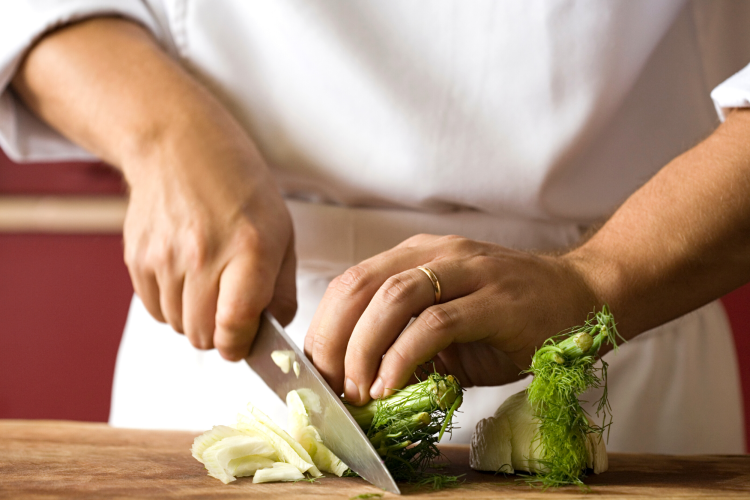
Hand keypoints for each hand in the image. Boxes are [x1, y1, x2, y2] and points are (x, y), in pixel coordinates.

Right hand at [123, 122, 295, 360]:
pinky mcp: (137, 258)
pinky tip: (185, 275)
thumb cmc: (239, 187)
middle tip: (229, 309)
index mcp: (249, 249)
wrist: (180, 147)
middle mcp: (203, 255)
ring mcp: (164, 257)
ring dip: (195, 318)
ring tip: (208, 282)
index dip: (239, 345)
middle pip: (202, 336)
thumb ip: (282, 289)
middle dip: (219, 334)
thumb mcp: (282, 232)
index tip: (243, 342)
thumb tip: (274, 330)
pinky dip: (171, 305)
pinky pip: (155, 309)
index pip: (235, 325)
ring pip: (178, 326)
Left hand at [304, 234, 596, 403]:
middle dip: (333, 338)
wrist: (580, 297)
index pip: (352, 283)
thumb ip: (406, 343)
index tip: (315, 370)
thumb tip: (359, 383)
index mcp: (417, 255)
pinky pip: (434, 324)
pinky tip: (390, 385)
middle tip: (328, 385)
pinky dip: (402, 357)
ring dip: (363, 348)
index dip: (324, 327)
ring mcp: (468, 272)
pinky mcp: (495, 300)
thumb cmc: (510, 318)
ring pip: (393, 298)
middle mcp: (437, 254)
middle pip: (361, 285)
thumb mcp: (448, 327)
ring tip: (357, 390)